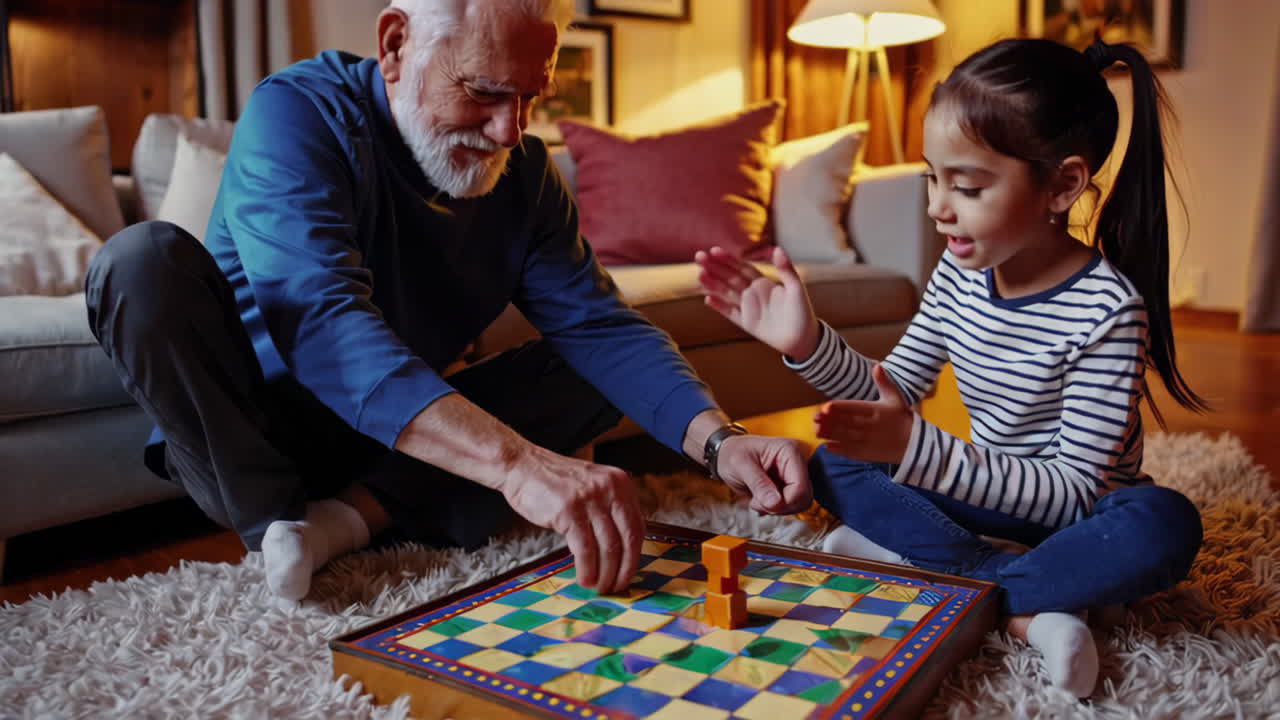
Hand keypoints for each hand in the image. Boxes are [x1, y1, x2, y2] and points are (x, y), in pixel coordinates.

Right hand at [500, 448, 643, 593]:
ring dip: (605, 574)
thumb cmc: (556, 482)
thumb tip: (620, 551)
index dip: (634, 556)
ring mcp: (590, 498)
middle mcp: (610, 488)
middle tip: (617, 587)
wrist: (523, 466)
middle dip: (624, 570)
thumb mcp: (592, 486)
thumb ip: (609, 509)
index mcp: (621, 483)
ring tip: (598, 587)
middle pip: (628, 539)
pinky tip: (584, 579)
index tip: (628, 574)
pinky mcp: (570, 510)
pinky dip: (587, 569)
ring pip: (608, 547)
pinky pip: (585, 549)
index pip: (637, 526)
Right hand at [695, 245, 819, 361]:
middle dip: (714, 267)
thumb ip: (786, 270)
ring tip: (699, 275)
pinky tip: (707, 299)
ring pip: (727, 293)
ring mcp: (748, 308)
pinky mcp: (746, 323)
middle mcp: (753, 293)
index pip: (742, 267)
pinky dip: (719, 306)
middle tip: (699, 256)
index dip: (728, 259)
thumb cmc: (802, 312)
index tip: (714, 251)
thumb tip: (778, 248)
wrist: (803, 339)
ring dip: (713, 284)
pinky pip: (730, 313)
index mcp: (764, 283)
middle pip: (730, 277)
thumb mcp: (796, 289)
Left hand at [713, 434, 812, 514]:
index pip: (800, 486)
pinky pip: (791, 506)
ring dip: (777, 509)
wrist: (728, 454)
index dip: (784, 502)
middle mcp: (797, 462)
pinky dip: (776, 509)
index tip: (763, 502)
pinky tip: (761, 501)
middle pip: (803, 498)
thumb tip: (775, 503)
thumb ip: (758, 484)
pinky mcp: (790, 486)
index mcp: (789, 451)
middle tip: (758, 502)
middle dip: (780, 507)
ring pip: (799, 504)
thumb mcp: (740, 465)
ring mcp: (794, 475)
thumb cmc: (733, 453)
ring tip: (757, 500)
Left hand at [814, 363, 913, 462]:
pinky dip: (838, 450)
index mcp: (876, 411)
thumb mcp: (895, 398)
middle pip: (846, 423)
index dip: (838, 408)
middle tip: (814, 418)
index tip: (825, 407)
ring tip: (816, 431)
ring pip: (845, 437)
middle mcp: (870, 426)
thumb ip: (884, 382)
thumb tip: (877, 365)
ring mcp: (869, 441)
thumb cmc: (903, 419)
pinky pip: (851, 452)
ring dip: (830, 435)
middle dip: (829, 421)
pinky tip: (827, 446)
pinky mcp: (868, 454)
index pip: (854, 408)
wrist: (916, 445)